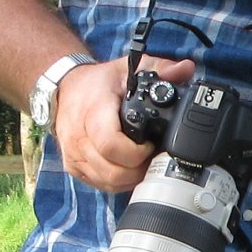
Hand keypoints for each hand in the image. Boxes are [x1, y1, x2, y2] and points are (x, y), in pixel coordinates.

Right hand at [52, 54, 194, 192]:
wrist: (65, 88)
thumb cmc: (98, 82)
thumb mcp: (128, 68)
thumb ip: (160, 68)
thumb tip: (186, 69)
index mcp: (94, 112)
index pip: (112, 145)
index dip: (137, 152)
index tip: (150, 144)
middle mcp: (80, 137)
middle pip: (113, 171)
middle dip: (139, 169)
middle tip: (152, 156)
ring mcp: (74, 154)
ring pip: (108, 182)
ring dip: (131, 177)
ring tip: (143, 162)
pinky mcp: (73, 166)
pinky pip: (100, 184)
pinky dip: (118, 181)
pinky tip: (129, 168)